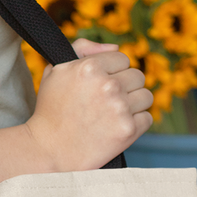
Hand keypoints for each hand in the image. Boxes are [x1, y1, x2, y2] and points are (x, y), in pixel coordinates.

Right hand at [25, 39, 153, 171]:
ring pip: (146, 96)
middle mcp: (108, 85)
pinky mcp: (128, 130)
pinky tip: (117, 126)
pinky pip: (147, 118)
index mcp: (90, 67)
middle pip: (137, 76)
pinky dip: (136, 123)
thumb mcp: (57, 70)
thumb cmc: (52, 109)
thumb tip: (115, 47)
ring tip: (114, 114)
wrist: (49, 149)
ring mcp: (120, 108)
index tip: (101, 85)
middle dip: (125, 87)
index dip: (113, 71)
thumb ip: (84, 49)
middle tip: (107, 101)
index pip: (122, 58)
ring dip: (133, 104)